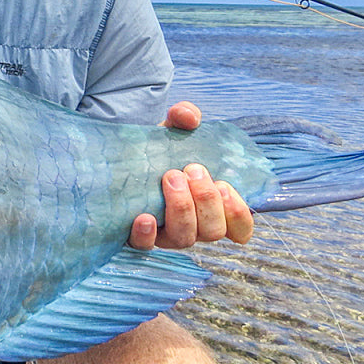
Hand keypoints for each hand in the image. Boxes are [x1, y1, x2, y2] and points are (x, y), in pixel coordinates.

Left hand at [128, 102, 254, 249]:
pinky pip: (145, 246)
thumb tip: (188, 116)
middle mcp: (194, 226)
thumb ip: (185, 118)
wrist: (123, 157)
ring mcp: (166, 234)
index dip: (239, 213)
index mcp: (212, 208)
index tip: (225, 185)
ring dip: (182, 208)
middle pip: (213, 231)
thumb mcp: (174, 131)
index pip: (240, 229)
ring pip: (185, 239)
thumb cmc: (159, 149)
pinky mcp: (138, 236)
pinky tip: (145, 216)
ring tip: (170, 177)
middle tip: (191, 169)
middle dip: (207, 200)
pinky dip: (148, 234)